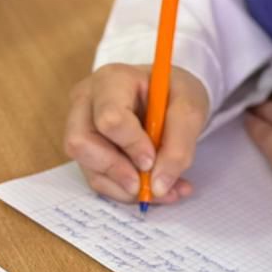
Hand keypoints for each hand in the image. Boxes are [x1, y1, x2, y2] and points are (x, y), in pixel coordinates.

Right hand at [63, 63, 208, 204]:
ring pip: (87, 167)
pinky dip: (126, 191)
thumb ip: (179, 146)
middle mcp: (87, 101)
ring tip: (162, 189)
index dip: (130, 145)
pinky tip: (154, 188)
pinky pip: (97, 179)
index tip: (152, 160)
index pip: (109, 118)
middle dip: (116, 170)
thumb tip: (159, 185)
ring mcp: (81, 126)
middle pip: (81, 143)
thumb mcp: (190, 109)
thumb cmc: (175, 94)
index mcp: (112, 80)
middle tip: (149, 184)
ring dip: (124, 187)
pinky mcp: (87, 151)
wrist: (170, 96)